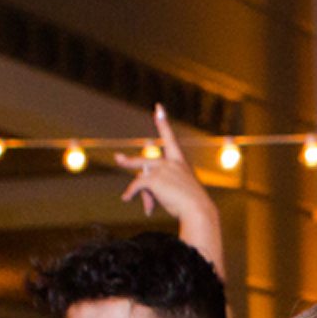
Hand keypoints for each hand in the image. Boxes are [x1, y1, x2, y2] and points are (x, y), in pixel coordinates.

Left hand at [115, 105, 218, 246]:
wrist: (198, 210)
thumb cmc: (193, 205)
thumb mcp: (178, 193)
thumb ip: (159, 188)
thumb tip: (140, 191)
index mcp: (181, 163)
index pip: (170, 139)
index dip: (163, 124)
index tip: (158, 107)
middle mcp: (171, 163)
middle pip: (146, 161)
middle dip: (131, 160)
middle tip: (119, 158)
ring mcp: (162, 169)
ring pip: (140, 173)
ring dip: (129, 174)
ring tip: (118, 165)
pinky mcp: (153, 179)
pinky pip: (137, 185)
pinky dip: (131, 193)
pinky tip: (126, 199)